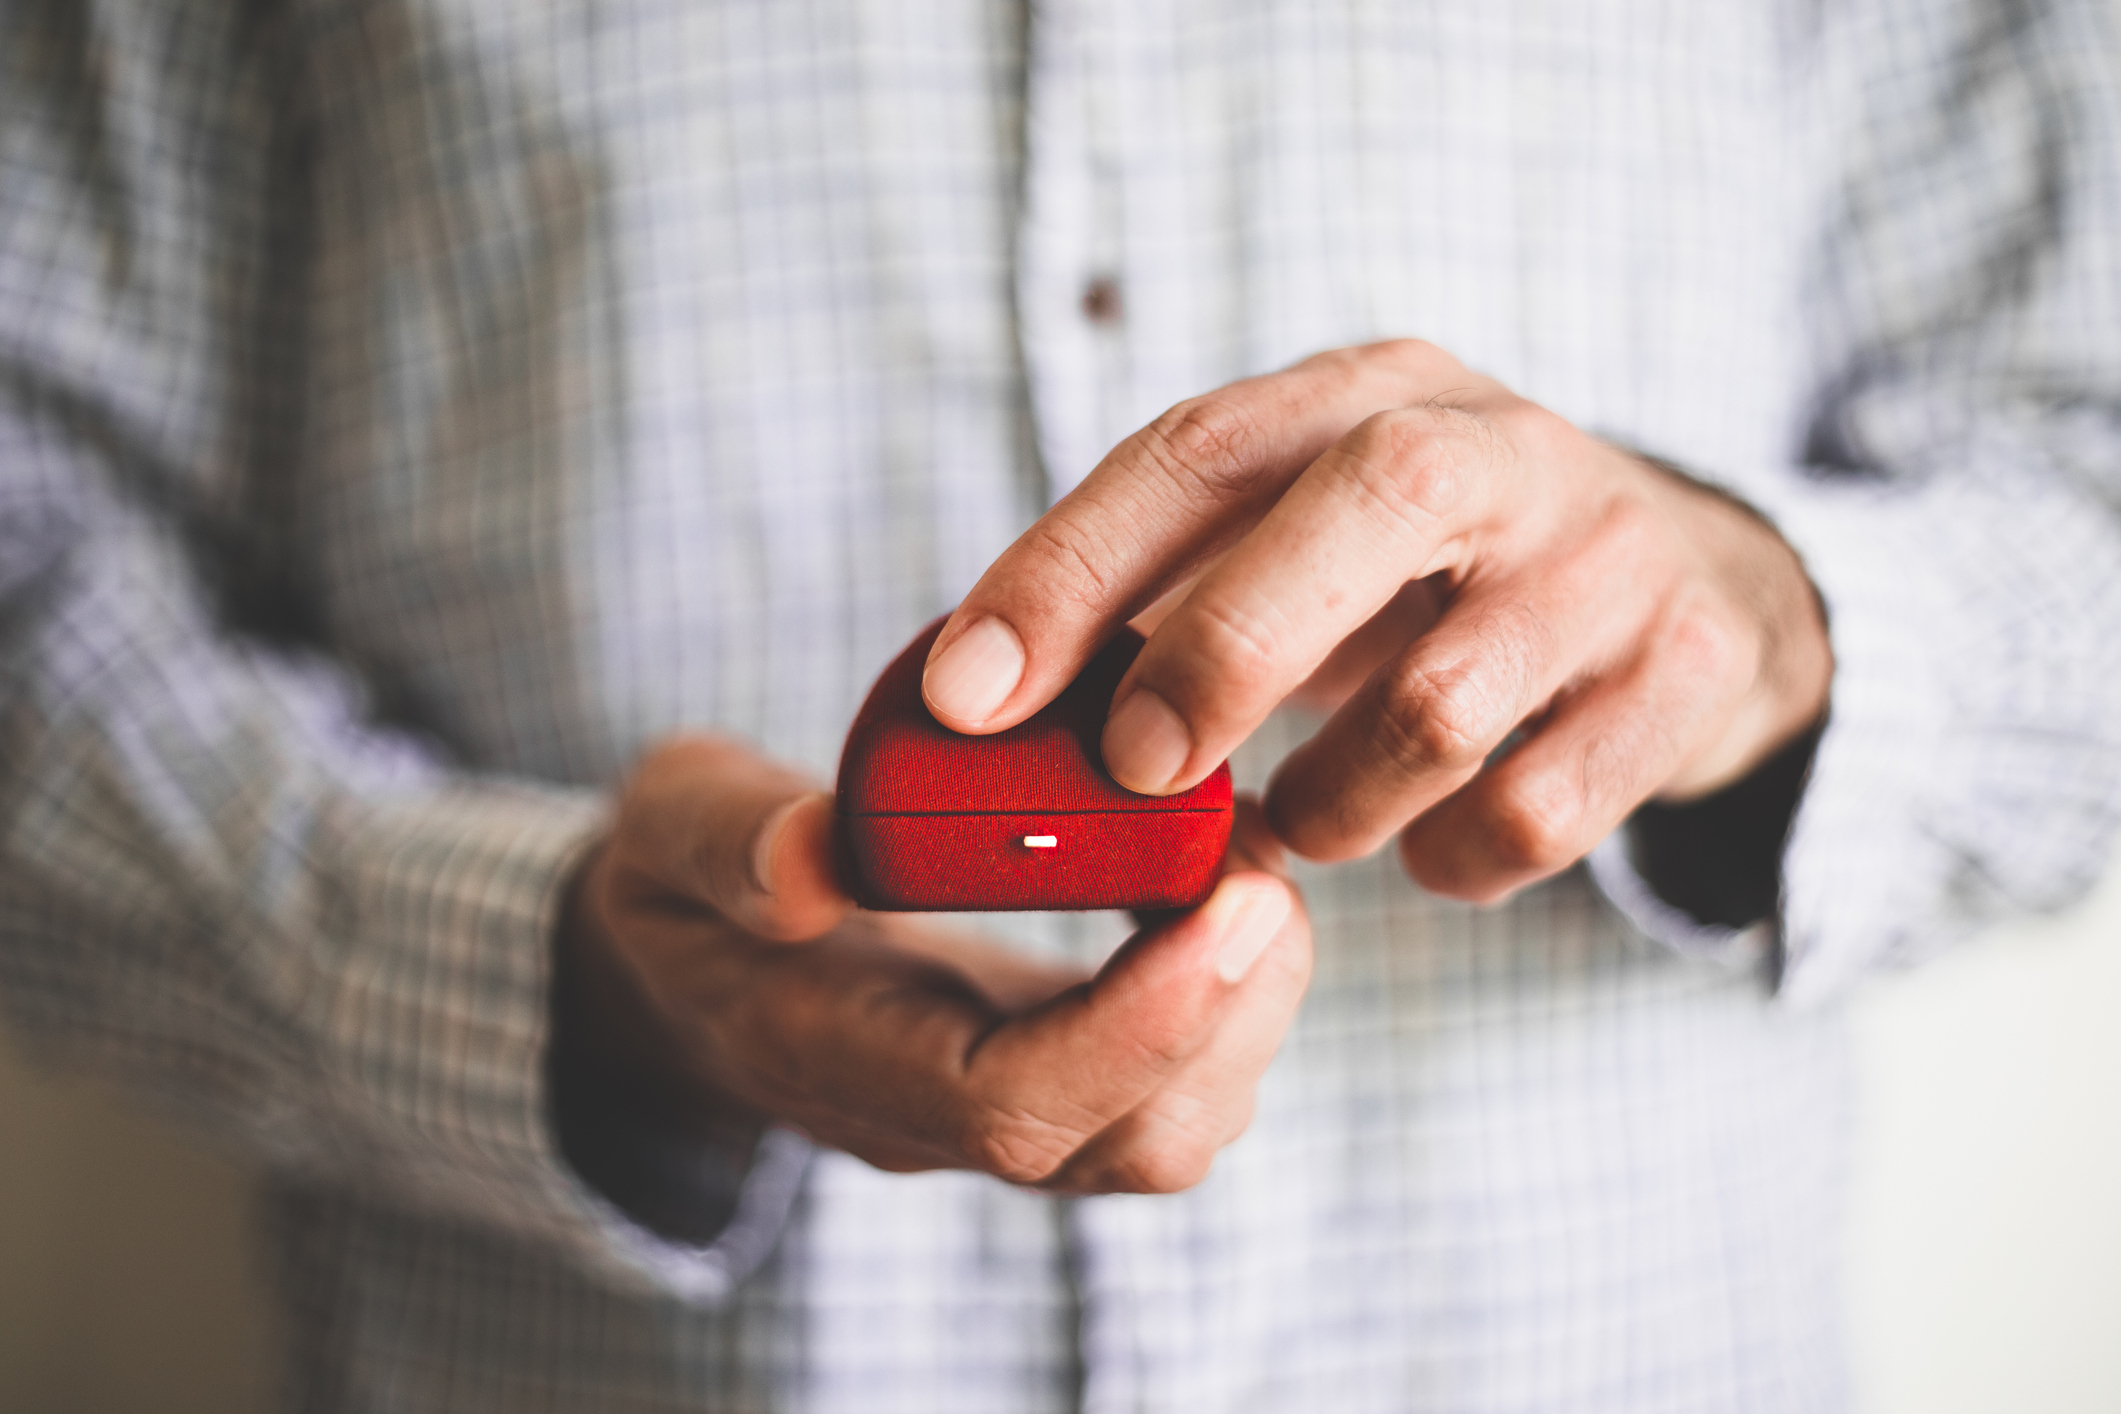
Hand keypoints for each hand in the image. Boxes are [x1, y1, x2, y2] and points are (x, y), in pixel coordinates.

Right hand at [556, 737, 1310, 1193]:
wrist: (687, 955)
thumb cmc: (682, 881)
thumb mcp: (669, 828)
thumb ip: (727, 841)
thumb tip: (810, 858)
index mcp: (833, 1058)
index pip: (1009, 1105)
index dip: (1137, 1026)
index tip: (1229, 901)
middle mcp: (930, 1117)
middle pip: (1123, 1140)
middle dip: (1231, 1011)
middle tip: (1269, 866)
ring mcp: (995, 1108)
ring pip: (1166, 1126)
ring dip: (1246, 1002)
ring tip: (1253, 860)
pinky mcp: (1047, 1071)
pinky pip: (1170, 1078)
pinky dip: (1228, 987)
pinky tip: (1219, 878)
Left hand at [920, 340, 1831, 902]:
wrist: (1695, 586)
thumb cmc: (1432, 574)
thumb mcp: (1306, 534)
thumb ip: (1162, 593)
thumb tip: (976, 709)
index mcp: (1370, 390)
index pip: (1201, 448)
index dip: (1070, 568)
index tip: (965, 693)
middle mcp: (1501, 445)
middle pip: (1368, 505)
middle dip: (1225, 650)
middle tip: (1136, 771)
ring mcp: (1611, 557)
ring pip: (1445, 701)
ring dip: (1335, 800)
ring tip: (1301, 821)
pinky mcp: (1689, 672)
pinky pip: (1538, 812)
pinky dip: (1450, 860)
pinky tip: (1426, 848)